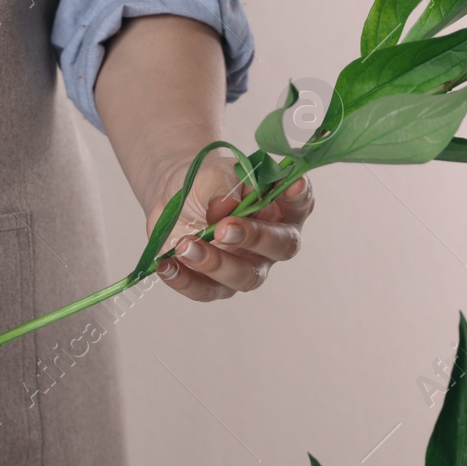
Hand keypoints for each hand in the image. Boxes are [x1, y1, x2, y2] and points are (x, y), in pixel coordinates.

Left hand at [142, 154, 314, 301]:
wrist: (176, 195)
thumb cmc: (208, 182)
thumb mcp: (214, 174)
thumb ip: (223, 188)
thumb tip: (222, 208)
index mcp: (282, 208)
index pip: (300, 203)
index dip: (299, 197)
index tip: (292, 185)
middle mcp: (273, 242)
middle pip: (280, 248)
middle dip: (254, 238)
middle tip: (223, 228)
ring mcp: (247, 266)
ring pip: (243, 276)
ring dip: (214, 263)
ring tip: (184, 245)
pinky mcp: (216, 283)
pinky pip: (205, 290)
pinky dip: (184, 280)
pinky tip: (166, 266)